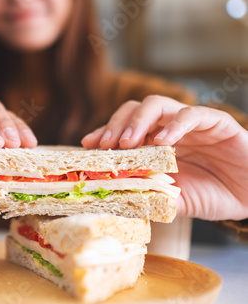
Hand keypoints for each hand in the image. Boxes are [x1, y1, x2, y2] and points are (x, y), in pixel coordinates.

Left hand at [82, 95, 247, 220]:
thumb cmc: (212, 195)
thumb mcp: (173, 198)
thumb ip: (150, 193)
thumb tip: (116, 198)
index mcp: (154, 144)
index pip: (123, 129)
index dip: (103, 133)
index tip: (87, 145)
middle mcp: (167, 128)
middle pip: (134, 110)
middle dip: (116, 124)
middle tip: (106, 145)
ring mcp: (190, 124)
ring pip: (158, 105)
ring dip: (138, 121)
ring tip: (127, 142)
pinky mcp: (216, 123)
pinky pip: (193, 115)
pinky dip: (175, 125)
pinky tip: (163, 141)